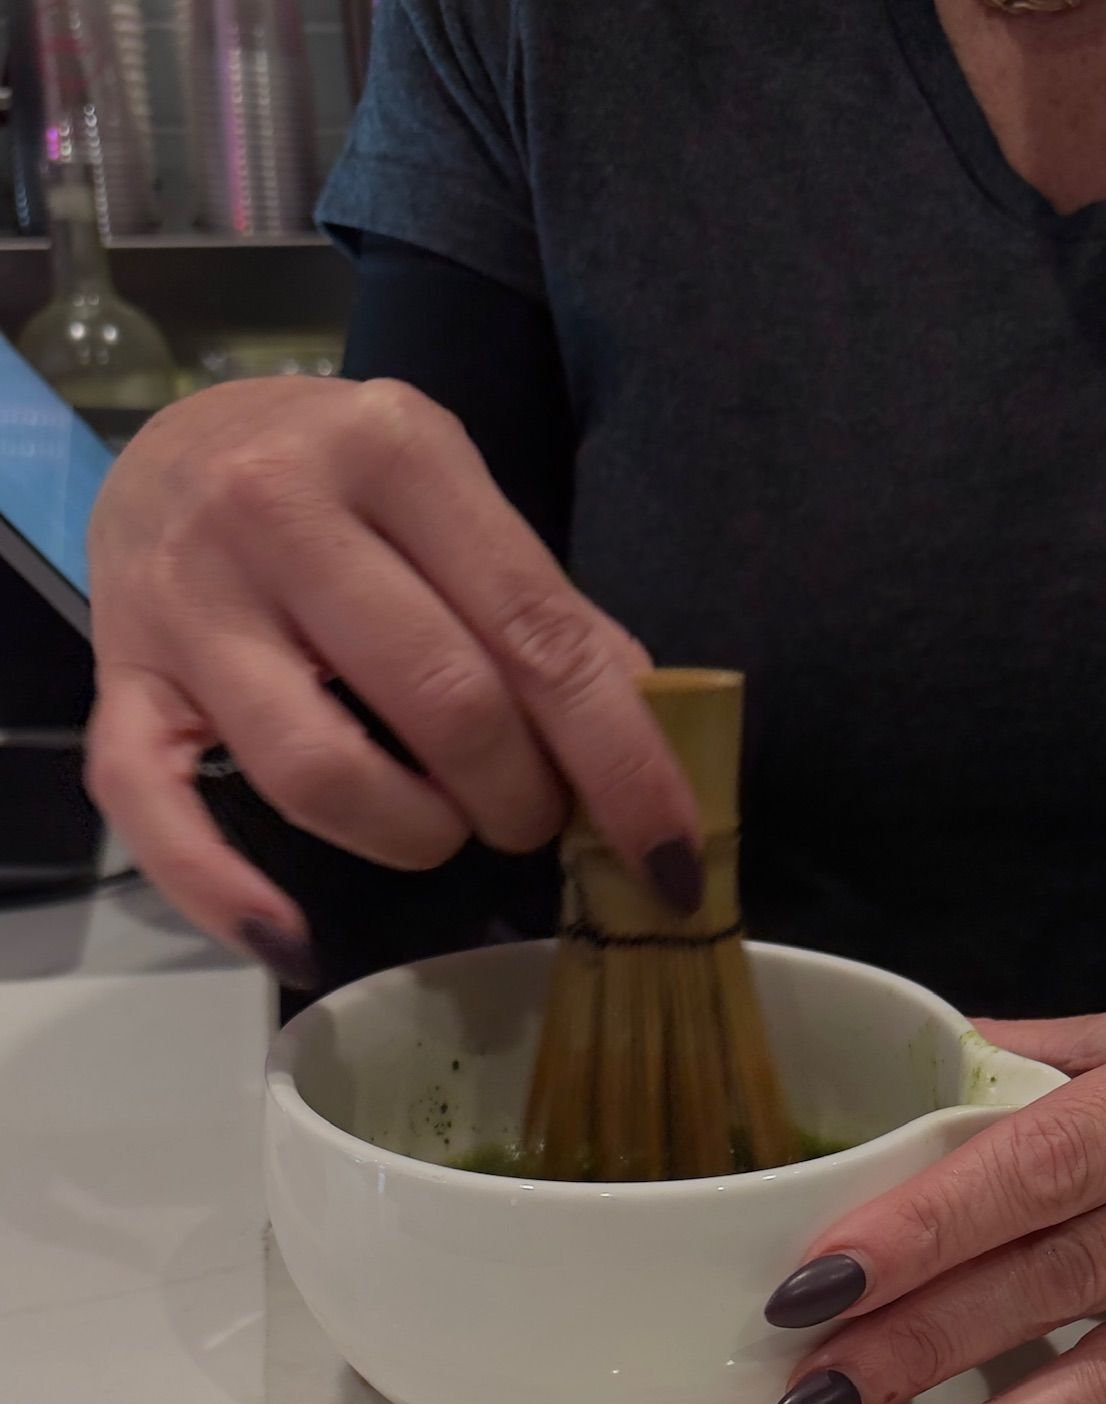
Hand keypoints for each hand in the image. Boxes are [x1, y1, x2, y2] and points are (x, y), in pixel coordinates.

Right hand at [86, 378, 700, 982]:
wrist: (172, 440)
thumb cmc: (341, 490)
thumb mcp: (451, 502)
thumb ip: (542, 609)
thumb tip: (646, 734)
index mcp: (394, 449)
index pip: (536, 632)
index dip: (618, 761)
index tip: (667, 854)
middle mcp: (278, 509)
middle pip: (444, 704)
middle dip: (518, 798)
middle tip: (528, 816)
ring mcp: (187, 600)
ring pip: (322, 772)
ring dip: (414, 835)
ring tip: (440, 828)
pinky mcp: (117, 681)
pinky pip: (160, 816)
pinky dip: (228, 897)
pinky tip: (294, 939)